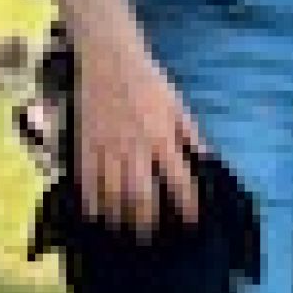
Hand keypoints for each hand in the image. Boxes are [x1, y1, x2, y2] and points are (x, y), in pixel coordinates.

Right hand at [69, 29, 207, 237]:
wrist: (108, 56)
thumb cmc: (147, 79)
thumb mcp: (176, 104)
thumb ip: (190, 134)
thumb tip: (208, 160)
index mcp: (162, 137)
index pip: (179, 181)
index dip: (187, 206)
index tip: (191, 221)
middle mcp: (135, 147)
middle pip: (141, 197)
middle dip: (146, 223)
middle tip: (150, 237)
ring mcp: (107, 147)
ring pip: (112, 195)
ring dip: (118, 218)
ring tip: (123, 230)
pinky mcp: (85, 144)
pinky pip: (86, 181)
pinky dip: (90, 202)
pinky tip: (95, 215)